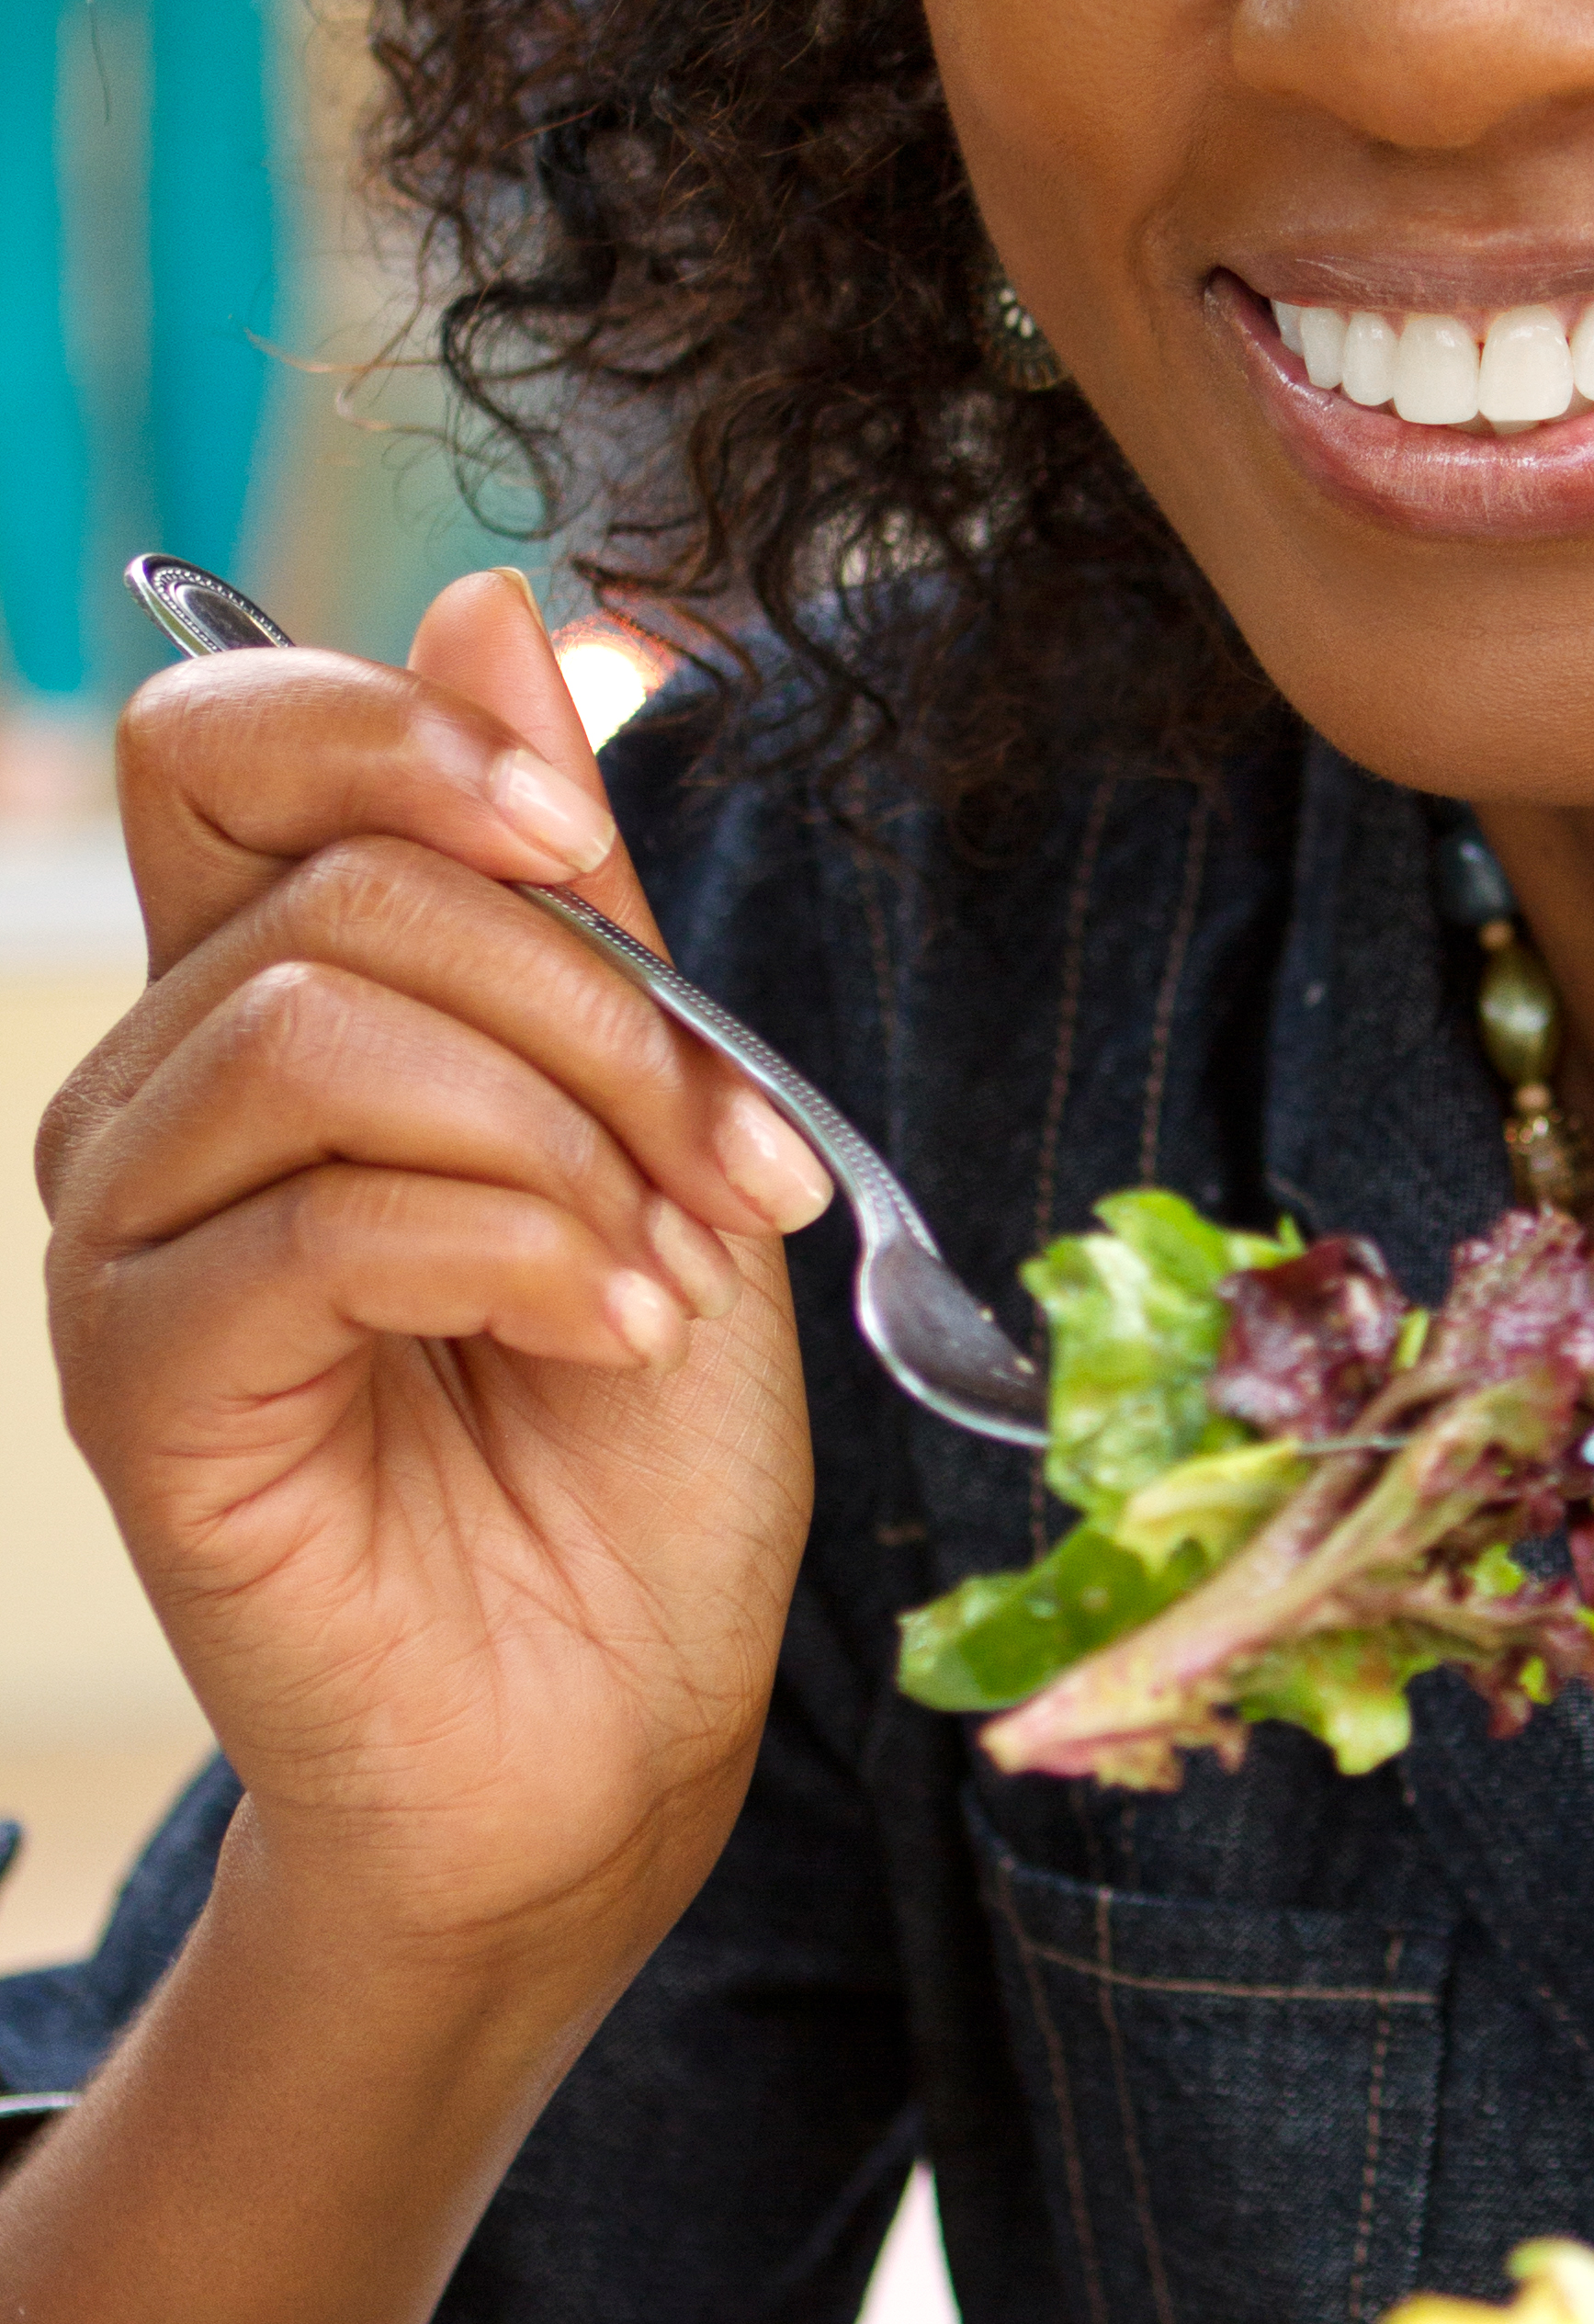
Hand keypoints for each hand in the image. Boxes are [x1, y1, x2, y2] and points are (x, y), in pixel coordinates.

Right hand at [37, 574, 827, 2009]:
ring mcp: (129, 1235)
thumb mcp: (659, 1124)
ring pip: (320, 1026)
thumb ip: (572, 894)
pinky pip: (320, 1213)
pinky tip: (609, 1333)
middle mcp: (164, 1096)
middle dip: (592, 1000)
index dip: (404, 731)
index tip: (587, 837)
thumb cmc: (631, 1444)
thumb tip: (492, 598)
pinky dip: (518, 1252)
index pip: (229, 738)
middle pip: (328, 877)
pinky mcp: (142, 1378)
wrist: (610, 1724)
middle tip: (735, 1163)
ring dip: (563, 1135)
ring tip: (667, 1278)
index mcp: (272, 1003)